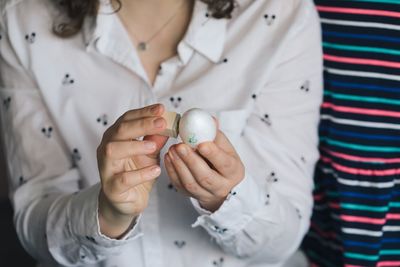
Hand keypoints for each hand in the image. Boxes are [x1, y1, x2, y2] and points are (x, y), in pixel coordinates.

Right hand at [97, 104, 168, 237]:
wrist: (126, 201)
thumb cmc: (136, 172)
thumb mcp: (150, 153)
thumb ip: (156, 138)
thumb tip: (169, 122)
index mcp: (116, 137)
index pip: (127, 119)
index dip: (144, 112)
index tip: (162, 109)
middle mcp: (107, 149)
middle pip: (119, 131)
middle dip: (141, 125)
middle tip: (161, 123)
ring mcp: (107, 168)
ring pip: (113, 151)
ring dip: (135, 146)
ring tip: (154, 146)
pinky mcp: (111, 188)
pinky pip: (122, 179)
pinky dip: (140, 174)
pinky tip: (155, 170)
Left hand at [164, 129, 244, 211]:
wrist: (221, 184)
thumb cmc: (223, 161)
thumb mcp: (226, 148)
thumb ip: (216, 135)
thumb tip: (209, 120)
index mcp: (233, 172)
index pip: (224, 164)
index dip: (213, 154)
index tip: (202, 143)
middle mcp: (221, 186)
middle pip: (205, 177)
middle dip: (191, 160)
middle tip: (180, 146)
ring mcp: (205, 194)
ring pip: (191, 183)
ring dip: (179, 165)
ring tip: (172, 149)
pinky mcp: (190, 195)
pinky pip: (179, 185)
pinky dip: (172, 171)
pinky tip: (169, 158)